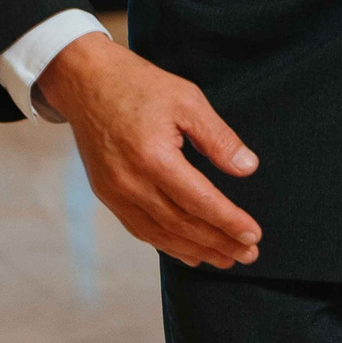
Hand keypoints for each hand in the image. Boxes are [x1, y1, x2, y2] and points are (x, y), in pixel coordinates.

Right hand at [39, 32, 263, 267]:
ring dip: (196, 250)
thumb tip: (247, 168)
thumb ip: (218, 138)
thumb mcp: (188, 100)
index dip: (229, 222)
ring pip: (161, 234)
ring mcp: (115, 193)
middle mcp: (131, 183)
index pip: (200, 201)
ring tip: (225, 259)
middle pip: (182, 224)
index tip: (254, 236)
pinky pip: (140, 229)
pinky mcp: (107, 195)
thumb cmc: (140, 86)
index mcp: (154, 158)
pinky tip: (189, 251)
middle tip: (249, 255)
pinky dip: (167, 244)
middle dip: (219, 242)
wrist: (87, 83)